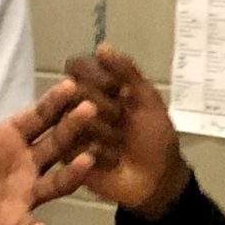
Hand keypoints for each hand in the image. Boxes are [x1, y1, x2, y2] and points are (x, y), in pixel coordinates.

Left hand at [0, 78, 98, 224]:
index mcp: (11, 137)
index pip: (37, 116)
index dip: (53, 102)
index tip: (70, 85)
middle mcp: (28, 162)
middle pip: (56, 142)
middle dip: (73, 127)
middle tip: (90, 109)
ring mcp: (28, 192)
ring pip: (56, 181)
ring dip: (73, 172)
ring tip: (86, 160)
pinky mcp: (19, 222)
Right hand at [58, 46, 189, 219]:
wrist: (157, 178)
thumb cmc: (154, 137)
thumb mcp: (148, 100)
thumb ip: (127, 72)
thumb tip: (102, 46)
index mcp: (99, 86)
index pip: (79, 67)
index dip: (97, 77)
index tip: (118, 90)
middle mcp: (81, 104)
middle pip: (75, 91)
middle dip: (107, 108)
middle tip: (122, 122)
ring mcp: (71, 130)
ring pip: (75, 118)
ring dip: (106, 132)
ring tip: (120, 146)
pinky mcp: (67, 156)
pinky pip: (73, 145)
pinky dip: (99, 152)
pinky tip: (111, 161)